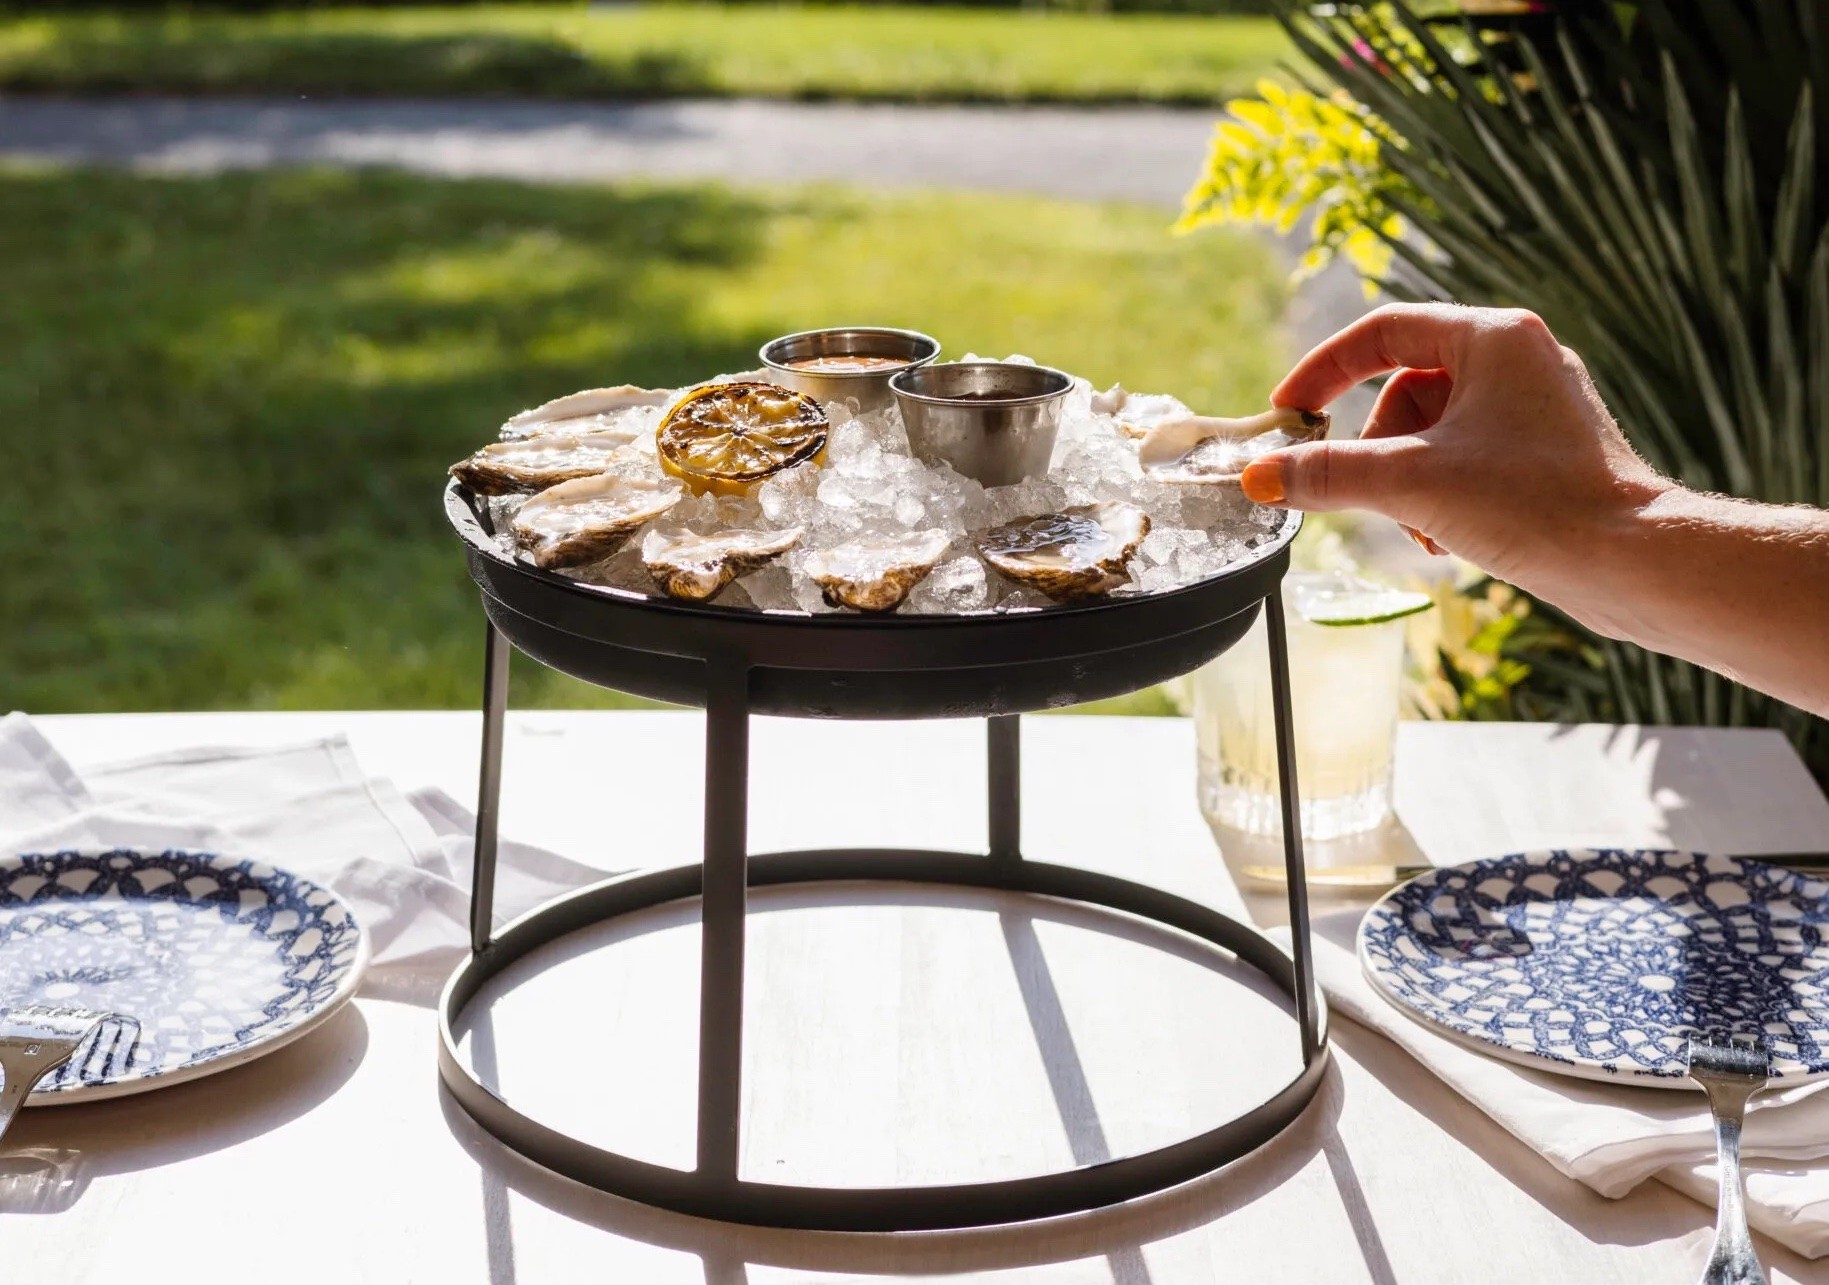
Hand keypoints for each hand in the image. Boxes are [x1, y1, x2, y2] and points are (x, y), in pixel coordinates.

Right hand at [1241, 302, 1671, 639]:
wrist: (1633, 563)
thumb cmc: (1538, 505)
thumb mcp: (1412, 484)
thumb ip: (1328, 474)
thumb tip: (1258, 476)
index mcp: (1494, 338)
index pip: (1383, 330)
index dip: (1325, 370)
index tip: (1289, 414)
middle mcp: (1520, 359)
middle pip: (1404, 388)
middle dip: (1376, 449)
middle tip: (1365, 493)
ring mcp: (1537, 407)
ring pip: (1433, 430)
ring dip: (1406, 481)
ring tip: (1419, 527)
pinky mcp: (1546, 453)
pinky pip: (1465, 457)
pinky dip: (1439, 493)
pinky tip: (1446, 539)